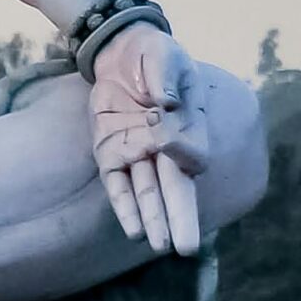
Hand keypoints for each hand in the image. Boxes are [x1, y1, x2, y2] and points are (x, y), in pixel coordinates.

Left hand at [89, 23, 210, 257]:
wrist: (122, 52)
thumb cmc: (152, 55)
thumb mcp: (162, 56)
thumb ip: (165, 76)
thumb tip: (165, 102)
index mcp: (187, 126)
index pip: (191, 154)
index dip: (183, 154)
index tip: (168, 144)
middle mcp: (164, 147)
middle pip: (175, 188)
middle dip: (180, 218)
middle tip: (188, 248)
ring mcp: (136, 152)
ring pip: (147, 193)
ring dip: (154, 219)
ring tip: (160, 246)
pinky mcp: (110, 151)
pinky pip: (118, 183)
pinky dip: (124, 206)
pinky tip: (133, 230)